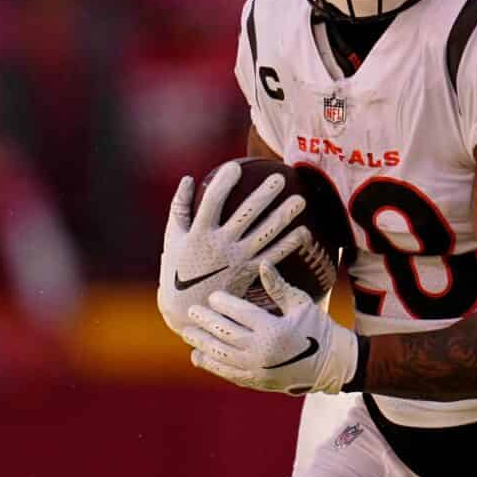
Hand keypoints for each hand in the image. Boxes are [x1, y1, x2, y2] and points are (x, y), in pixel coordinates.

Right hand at [156, 165, 309, 340]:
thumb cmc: (178, 270)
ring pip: (265, 234)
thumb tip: (188, 179)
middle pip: (247, 214)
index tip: (235, 167)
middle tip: (280, 178)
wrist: (189, 309)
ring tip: (301, 201)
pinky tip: (304, 232)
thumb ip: (179, 207)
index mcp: (199, 233)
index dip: (224, 182)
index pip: (213, 201)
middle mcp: (220, 245)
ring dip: (284, 216)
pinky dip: (289, 244)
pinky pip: (273, 256)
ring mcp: (237, 259)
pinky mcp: (249, 272)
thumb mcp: (172, 238)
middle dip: (264, 194)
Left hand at [186, 263, 360, 394]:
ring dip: (201, 343)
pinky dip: (210, 365)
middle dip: (206, 321)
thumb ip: (279, 287)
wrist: (330, 366)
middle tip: (191, 311)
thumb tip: (263, 263)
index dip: (223, 304)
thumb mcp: (302, 305)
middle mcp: (262, 351)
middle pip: (225, 334)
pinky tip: (197, 356)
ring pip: (221, 355)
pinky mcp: (256, 382)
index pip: (240, 314)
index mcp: (273, 330)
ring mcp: (257, 369)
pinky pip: (227, 373)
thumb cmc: (316, 329)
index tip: (212, 296)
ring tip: (187, 332)